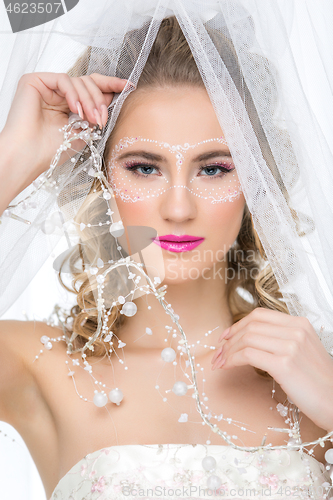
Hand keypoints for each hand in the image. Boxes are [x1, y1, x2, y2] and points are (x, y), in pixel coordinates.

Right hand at [1, 72, 128, 197]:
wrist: (28, 157)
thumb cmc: (50, 150)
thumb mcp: (82, 131)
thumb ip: (95, 114)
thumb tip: (113, 97)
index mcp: (67, 104)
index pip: (91, 88)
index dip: (110, 86)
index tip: (128, 87)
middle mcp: (56, 93)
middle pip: (87, 82)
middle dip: (100, 99)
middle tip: (102, 118)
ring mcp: (46, 86)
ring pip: (78, 81)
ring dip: (89, 100)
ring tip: (91, 119)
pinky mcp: (34, 81)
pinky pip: (63, 79)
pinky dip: (74, 94)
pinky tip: (76, 110)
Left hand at [211, 307, 332, 431]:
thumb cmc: (318, 382)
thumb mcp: (303, 350)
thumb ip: (281, 339)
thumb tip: (248, 340)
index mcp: (300, 324)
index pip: (260, 315)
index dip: (238, 324)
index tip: (226, 336)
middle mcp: (295, 331)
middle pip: (250, 326)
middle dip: (229, 339)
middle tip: (218, 352)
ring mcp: (290, 346)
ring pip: (246, 339)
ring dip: (228, 350)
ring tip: (220, 361)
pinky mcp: (284, 364)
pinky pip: (248, 355)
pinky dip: (232, 359)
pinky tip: (227, 366)